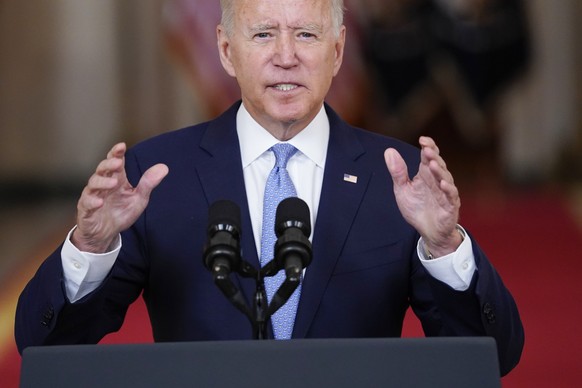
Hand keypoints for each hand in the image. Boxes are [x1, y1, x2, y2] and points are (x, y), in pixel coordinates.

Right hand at [72, 143, 168, 252]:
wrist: (106, 234)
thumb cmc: (121, 213)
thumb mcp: (138, 198)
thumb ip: (148, 183)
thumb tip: (164, 167)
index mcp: (116, 179)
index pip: (115, 162)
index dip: (116, 153)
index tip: (121, 146)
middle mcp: (103, 185)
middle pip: (102, 170)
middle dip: (108, 164)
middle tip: (117, 162)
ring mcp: (92, 196)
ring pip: (93, 184)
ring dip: (102, 182)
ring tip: (113, 183)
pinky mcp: (86, 210)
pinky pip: (86, 203)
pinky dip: (92, 201)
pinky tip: (99, 202)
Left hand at [384, 136, 461, 256]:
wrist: (427, 231)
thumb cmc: (417, 209)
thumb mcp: (402, 189)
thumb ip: (397, 171)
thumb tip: (389, 151)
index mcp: (426, 174)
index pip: (428, 157)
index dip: (428, 147)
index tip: (423, 139)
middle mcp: (437, 180)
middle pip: (437, 165)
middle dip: (433, 156)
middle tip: (427, 149)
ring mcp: (445, 192)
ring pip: (445, 178)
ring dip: (439, 171)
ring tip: (432, 164)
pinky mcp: (450, 206)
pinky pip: (451, 196)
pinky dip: (448, 189)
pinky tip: (443, 184)